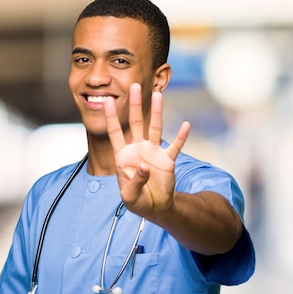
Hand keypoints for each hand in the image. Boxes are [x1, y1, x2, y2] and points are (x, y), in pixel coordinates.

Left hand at [104, 83, 190, 215]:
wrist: (154, 207)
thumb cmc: (137, 200)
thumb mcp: (129, 195)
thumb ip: (135, 180)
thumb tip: (144, 166)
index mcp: (123, 156)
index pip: (115, 132)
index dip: (111, 117)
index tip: (106, 100)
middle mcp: (138, 149)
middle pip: (136, 122)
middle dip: (134, 105)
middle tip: (134, 86)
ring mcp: (153, 152)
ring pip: (155, 127)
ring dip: (157, 112)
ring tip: (158, 95)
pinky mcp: (167, 159)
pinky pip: (175, 146)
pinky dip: (181, 137)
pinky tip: (186, 125)